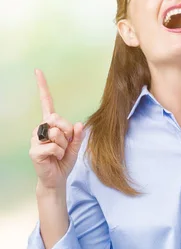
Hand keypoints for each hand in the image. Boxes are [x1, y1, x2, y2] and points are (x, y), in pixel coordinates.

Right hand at [29, 69, 84, 191]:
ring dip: (64, 145)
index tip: (38, 71)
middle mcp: (41, 128)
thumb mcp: (76, 146)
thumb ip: (78, 135)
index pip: (47, 102)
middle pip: (58, 119)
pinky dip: (60, 153)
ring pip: (57, 133)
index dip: (43, 87)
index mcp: (51, 124)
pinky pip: (54, 146)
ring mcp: (36, 139)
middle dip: (68, 133)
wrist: (57, 178)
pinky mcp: (34, 150)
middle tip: (65, 145)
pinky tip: (54, 158)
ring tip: (59, 153)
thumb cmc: (64, 160)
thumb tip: (79, 124)